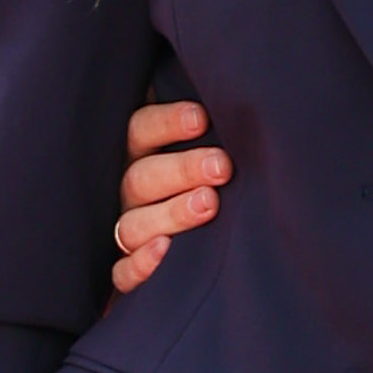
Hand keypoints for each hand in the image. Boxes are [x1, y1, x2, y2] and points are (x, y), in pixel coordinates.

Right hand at [113, 100, 232, 294]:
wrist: (200, 250)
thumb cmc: (214, 179)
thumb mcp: (209, 146)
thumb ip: (213, 129)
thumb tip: (248, 101)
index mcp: (140, 153)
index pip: (140, 129)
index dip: (167, 123)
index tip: (201, 118)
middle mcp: (129, 192)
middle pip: (141, 176)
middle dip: (182, 169)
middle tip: (222, 166)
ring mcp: (125, 231)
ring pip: (135, 223)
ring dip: (170, 213)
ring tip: (209, 203)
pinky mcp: (125, 272)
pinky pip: (123, 272)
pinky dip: (141, 264)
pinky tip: (165, 250)